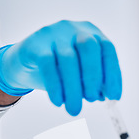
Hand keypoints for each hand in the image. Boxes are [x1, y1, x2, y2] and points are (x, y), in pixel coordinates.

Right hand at [0, 20, 121, 115]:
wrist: (25, 63)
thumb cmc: (59, 69)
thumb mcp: (80, 75)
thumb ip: (95, 83)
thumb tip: (105, 96)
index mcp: (91, 34)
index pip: (107, 50)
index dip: (113, 74)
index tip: (114, 97)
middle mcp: (74, 29)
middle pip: (89, 48)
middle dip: (93, 77)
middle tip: (91, 100)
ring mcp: (54, 34)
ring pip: (68, 59)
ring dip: (74, 88)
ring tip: (74, 109)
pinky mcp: (35, 44)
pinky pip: (47, 65)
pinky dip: (55, 86)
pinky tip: (58, 101)